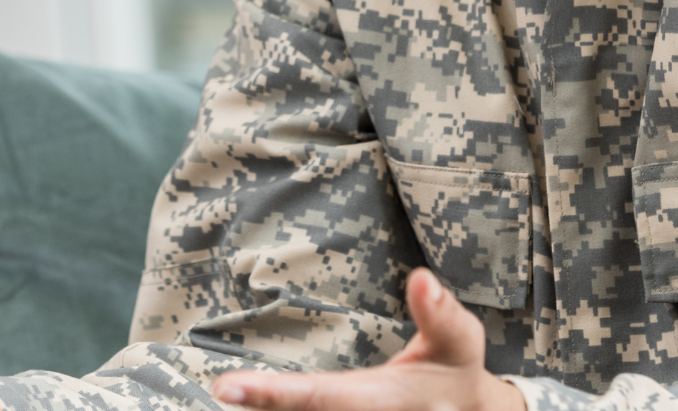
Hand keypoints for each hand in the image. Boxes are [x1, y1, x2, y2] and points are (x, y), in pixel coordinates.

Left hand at [212, 269, 526, 410]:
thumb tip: (421, 279)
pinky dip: (276, 409)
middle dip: (259, 405)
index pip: (318, 397)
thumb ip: (439, 314)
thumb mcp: (459, 344)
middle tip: (218, 388)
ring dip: (265, 409)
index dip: (271, 395)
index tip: (223, 388)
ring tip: (229, 393)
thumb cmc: (455, 373)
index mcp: (382, 402)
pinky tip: (253, 401)